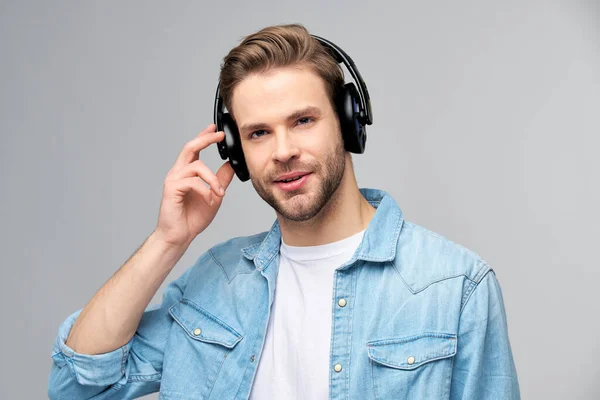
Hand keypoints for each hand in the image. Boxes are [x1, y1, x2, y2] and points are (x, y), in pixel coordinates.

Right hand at [154, 124, 234, 247]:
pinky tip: (209, 200)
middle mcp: (178, 173)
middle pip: (189, 147)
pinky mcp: (171, 189)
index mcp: (187, 173)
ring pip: (196, 166)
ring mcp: (173, 180)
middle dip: (205, 139)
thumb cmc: (192, 217)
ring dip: (212, 179)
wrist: (179, 235)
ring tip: (219, 193)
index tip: (215, 128)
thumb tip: (231, 165)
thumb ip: (221, 179)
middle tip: (219, 135)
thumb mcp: (214, 195)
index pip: (194, 149)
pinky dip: (205, 190)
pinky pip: (192, 182)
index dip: (204, 136)